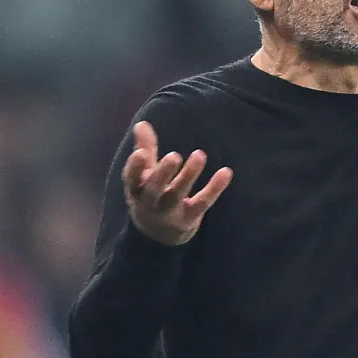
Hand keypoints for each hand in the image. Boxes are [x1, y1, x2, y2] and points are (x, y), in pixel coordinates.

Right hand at [122, 121, 232, 245]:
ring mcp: (170, 212)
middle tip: (174, 156)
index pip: (131, 179)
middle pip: (155, 189)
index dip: (134, 168)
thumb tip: (142, 123)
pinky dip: (215, 188)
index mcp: (137, 189)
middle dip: (163, 173)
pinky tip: (226, 172)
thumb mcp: (144, 175)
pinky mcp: (190, 217)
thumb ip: (145, 149)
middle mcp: (150, 203)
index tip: (140, 153)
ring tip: (200, 154)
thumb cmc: (150, 194)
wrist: (159, 234)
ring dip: (189, 175)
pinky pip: (203, 202)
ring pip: (178, 194)